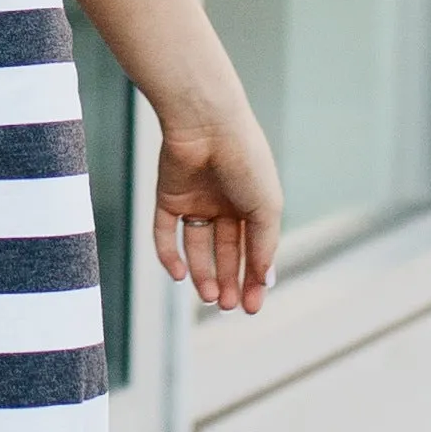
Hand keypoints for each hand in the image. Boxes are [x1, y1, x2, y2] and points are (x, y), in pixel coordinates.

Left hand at [151, 103, 280, 314]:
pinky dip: (170, 256)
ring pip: (196, 247)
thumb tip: (265, 281)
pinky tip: (180, 276)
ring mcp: (195, 200)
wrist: (207, 124)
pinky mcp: (167, 197)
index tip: (252, 307)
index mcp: (253, 203)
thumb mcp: (265, 208)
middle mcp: (224, 203)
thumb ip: (264, 245)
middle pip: (225, 251)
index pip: (253, 248)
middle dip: (227, 281)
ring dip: (202, 274)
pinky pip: (165, 233)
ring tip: (207, 297)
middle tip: (226, 307)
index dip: (253, 278)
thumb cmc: (246, 161)